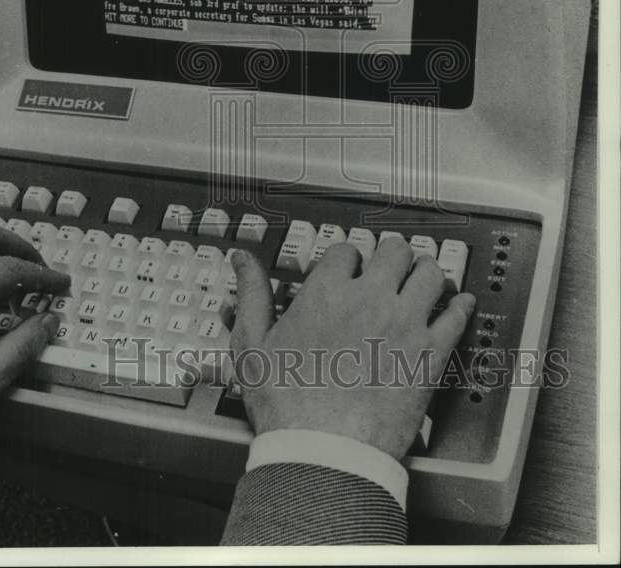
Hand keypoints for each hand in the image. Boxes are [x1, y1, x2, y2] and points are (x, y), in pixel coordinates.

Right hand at [230, 241, 475, 460]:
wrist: (325, 452)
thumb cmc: (287, 406)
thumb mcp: (253, 344)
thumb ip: (251, 294)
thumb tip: (243, 260)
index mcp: (327, 293)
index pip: (346, 251)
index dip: (348, 258)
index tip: (349, 268)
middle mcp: (369, 298)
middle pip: (394, 251)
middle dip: (392, 254)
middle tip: (391, 265)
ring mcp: (404, 323)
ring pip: (429, 273)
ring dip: (426, 271)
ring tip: (423, 278)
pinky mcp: (430, 354)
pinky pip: (457, 315)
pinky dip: (461, 305)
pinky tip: (460, 303)